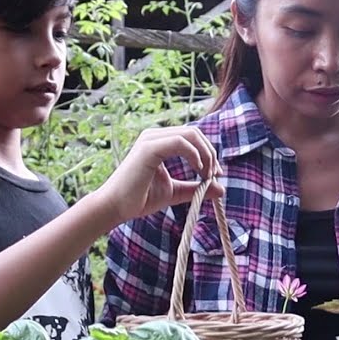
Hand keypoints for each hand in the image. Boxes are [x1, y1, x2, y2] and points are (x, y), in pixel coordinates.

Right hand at [93, 126, 223, 225]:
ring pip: (190, 134)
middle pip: (195, 132)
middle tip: (214, 175)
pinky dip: (195, 155)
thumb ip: (196, 188)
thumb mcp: (175, 192)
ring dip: (206, 154)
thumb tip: (221, 188)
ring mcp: (150, 139)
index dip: (209, 153)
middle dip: (210, 153)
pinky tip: (198, 170)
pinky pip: (180, 142)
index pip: (192, 137)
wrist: (116, 207)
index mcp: (159, 142)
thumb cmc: (141, 198)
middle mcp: (154, 135)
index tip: (215, 175)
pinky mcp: (148, 148)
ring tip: (207, 175)